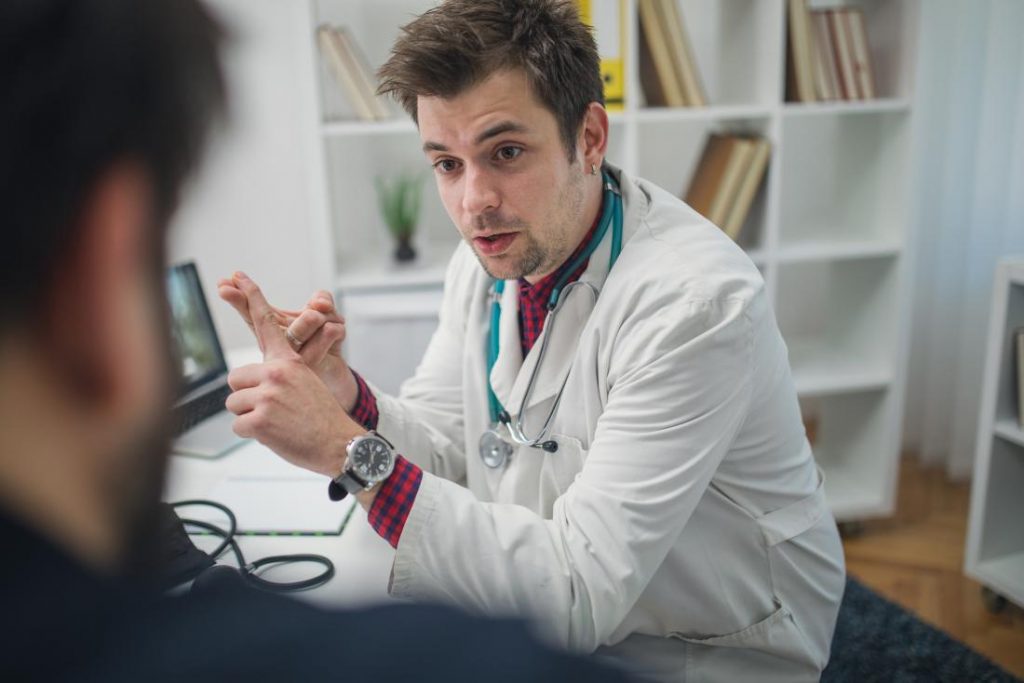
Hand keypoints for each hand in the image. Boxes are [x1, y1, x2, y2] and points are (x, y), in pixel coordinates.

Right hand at [218, 273, 358, 411]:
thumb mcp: (321, 317)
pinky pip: (330, 331)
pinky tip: (337, 337)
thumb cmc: (321, 349)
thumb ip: (320, 302)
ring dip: (323, 315)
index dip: (239, 298)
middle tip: (316, 307)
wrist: (331, 390)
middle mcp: (275, 352)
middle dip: (291, 303)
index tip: (224, 282)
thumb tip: (319, 304)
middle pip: (274, 318)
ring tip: (326, 322)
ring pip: (309, 318)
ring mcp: (289, 364)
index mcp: (271, 338)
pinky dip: (339, 328)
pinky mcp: (309, 370)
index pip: (252, 314)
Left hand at [224, 272, 365, 478]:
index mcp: (288, 361)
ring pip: (234, 405)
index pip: (266, 325)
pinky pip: (238, 426)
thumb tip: (254, 380)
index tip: (234, 278)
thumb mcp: (307, 383)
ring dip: (249, 418)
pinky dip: (253, 435)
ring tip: (276, 424)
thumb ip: (282, 375)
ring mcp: (266, 396)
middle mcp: (276, 373)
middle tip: (269, 409)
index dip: (249, 299)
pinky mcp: (260, 420)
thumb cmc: (323, 417)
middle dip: (245, 397)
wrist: (340, 444)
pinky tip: (276, 435)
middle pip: (235, 380)